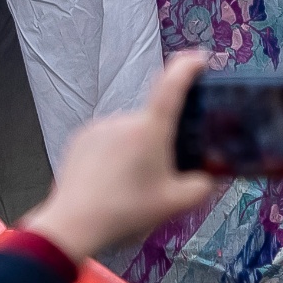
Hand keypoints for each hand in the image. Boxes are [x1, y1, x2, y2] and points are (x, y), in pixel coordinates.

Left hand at [23, 50, 220, 266]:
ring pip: (130, 133)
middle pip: (153, 122)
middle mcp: (123, 119)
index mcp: (149, 129)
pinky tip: (110, 184)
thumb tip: (210, 176)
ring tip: (132, 188)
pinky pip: (108, 140)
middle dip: (162, 143)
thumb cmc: (127, 212)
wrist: (72, 224)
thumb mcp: (175, 204)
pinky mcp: (80, 137)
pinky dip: (116, 155)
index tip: (200, 58)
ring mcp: (98, 127)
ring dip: (137, 150)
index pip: (172, 84)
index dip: (188, 67)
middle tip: (162, 177)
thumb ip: (202, 186)